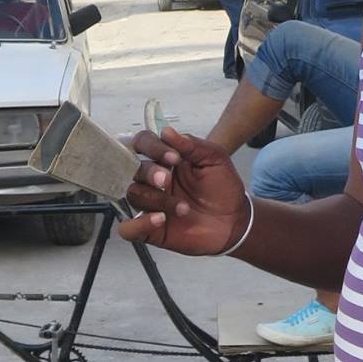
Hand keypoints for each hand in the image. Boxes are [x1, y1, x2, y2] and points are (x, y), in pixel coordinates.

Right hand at [118, 126, 249, 252]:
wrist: (235, 220)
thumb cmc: (223, 188)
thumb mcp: (214, 159)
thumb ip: (192, 144)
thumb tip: (166, 132)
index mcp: (165, 159)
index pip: (142, 143)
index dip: (152, 147)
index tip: (174, 157)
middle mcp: (152, 180)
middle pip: (132, 168)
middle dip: (150, 172)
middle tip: (167, 180)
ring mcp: (150, 204)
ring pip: (133, 194)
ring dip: (156, 199)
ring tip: (183, 209)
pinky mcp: (150, 230)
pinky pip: (128, 228)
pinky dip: (138, 224)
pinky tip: (160, 219)